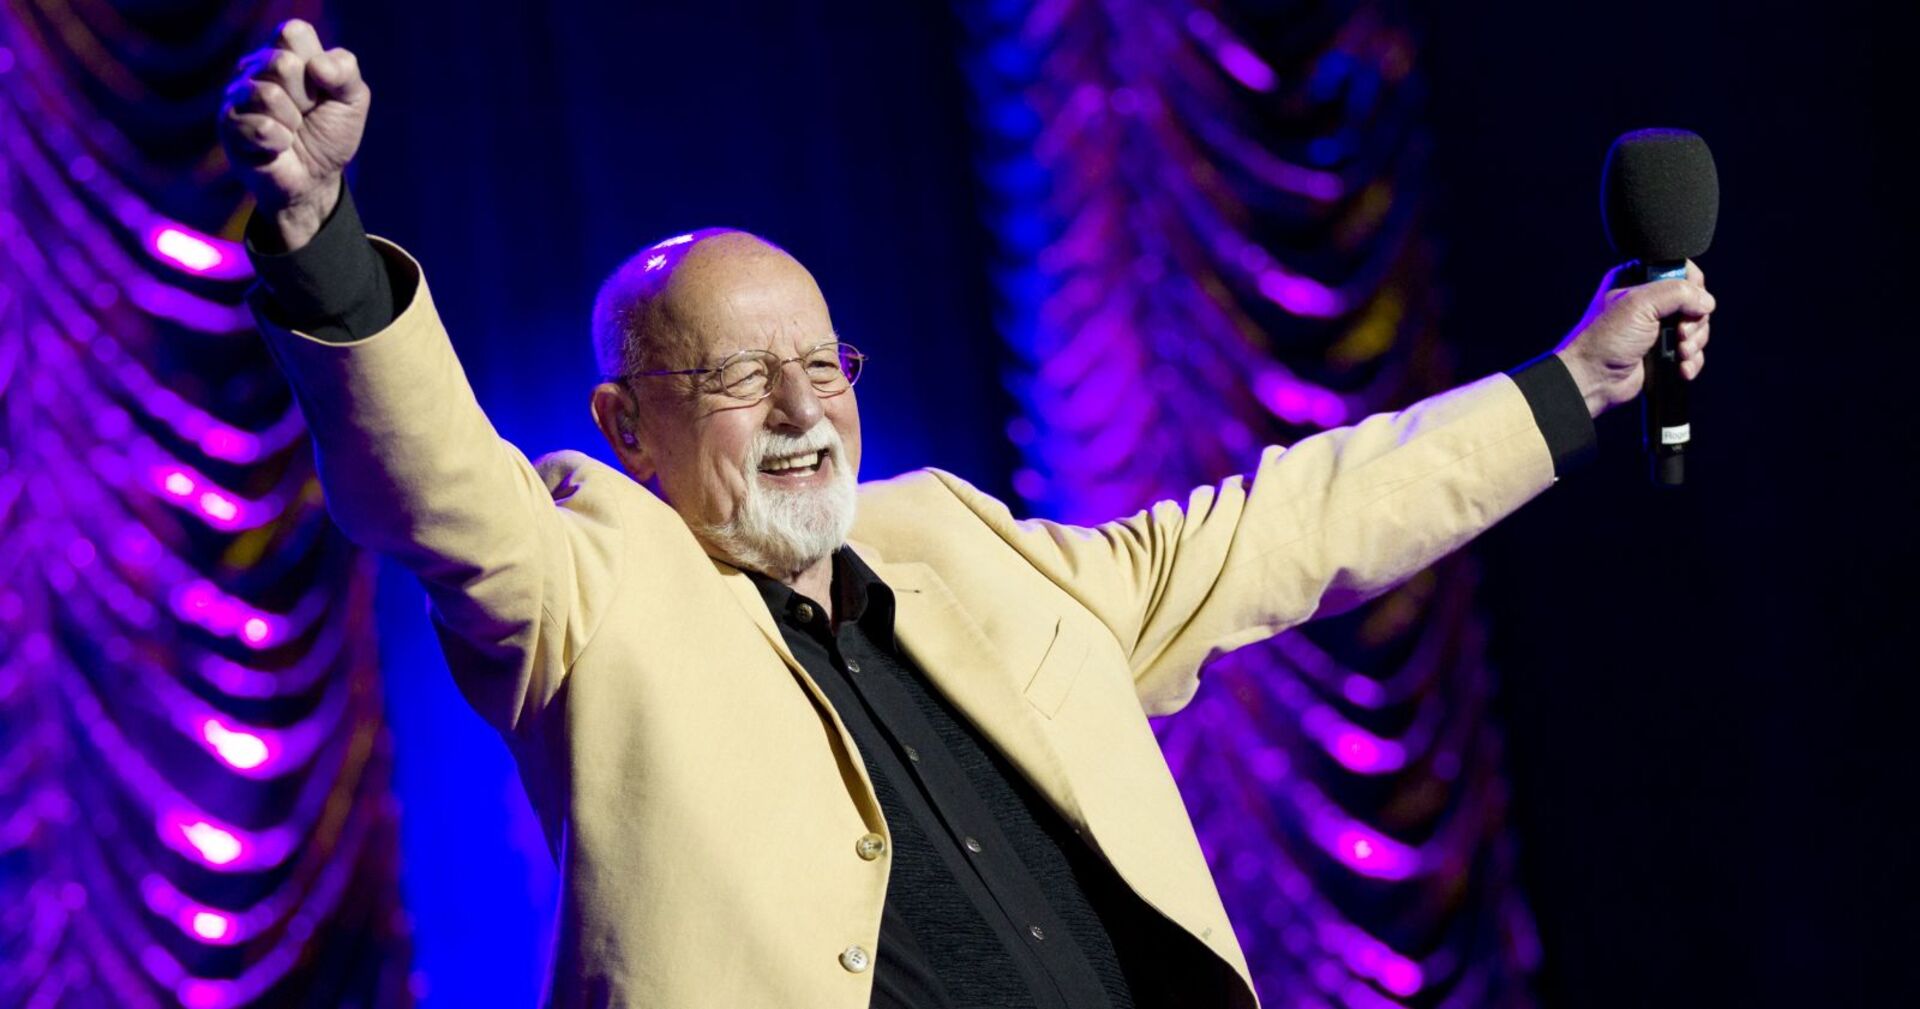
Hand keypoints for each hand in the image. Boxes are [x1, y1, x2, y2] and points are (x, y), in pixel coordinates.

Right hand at [218, 19, 369, 250]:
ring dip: (292, 121)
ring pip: (268, 95)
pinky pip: (261, 127)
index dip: (318, 66)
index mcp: (284, 51)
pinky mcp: (228, 125)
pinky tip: (278, 146)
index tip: (322, 88)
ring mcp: (236, 94)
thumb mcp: (352, 100)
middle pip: (282, 64)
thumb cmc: (330, 133)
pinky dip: (280, 142)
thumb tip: (316, 65)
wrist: (316, 178)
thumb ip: (345, 71)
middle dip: (306, 97)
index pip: (293, 32)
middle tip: (306, 113)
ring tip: (292, 130)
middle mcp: (254, 66)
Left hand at [1554, 262, 1715, 417]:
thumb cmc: (1605, 339)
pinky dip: (1691, 360)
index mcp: (1638, 280)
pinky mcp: (1662, 352)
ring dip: (1694, 343)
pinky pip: (1692, 352)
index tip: (1692, 301)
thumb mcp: (1640, 304)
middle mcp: (1649, 303)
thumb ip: (1677, 293)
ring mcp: (1656, 328)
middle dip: (1695, 321)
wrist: (1592, 379)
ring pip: (1696, 328)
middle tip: (1680, 335)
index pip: (1680, 271)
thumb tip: (1706, 301)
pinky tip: (1682, 367)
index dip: (1693, 286)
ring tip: (1680, 353)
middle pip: (1694, 302)